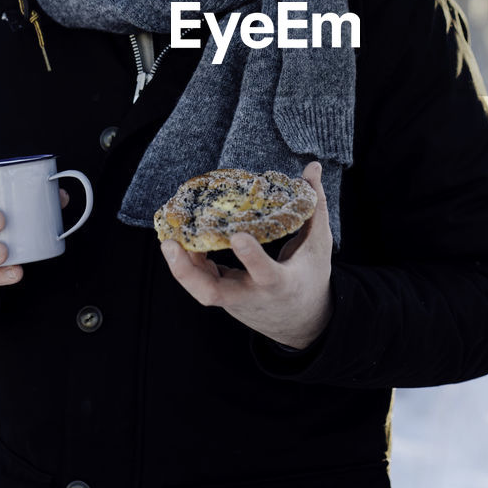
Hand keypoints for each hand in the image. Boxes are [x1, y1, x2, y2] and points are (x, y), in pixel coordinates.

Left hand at [160, 161, 333, 349]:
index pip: (266, 273)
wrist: (303, 322)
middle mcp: (253, 295)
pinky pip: (201, 282)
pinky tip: (181, 240)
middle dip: (188, 273)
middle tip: (170, 245)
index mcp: (281, 283)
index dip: (251, 257)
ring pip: (201, 290)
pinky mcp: (224, 298)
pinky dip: (189, 262)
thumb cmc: (312, 277)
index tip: (239, 236)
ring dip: (181, 266)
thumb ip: (314, 206)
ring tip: (168, 237)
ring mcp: (235, 300)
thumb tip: (313, 166)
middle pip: (213, 294)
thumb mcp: (319, 244)